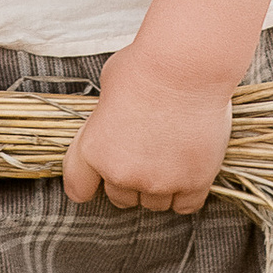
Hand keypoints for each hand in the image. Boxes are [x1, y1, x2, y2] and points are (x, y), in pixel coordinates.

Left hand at [63, 43, 234, 213]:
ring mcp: (159, 181)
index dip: (89, 182)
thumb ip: (107, 118)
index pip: (79, 188)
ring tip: (171, 157)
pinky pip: (186, 205)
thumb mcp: (108, 88)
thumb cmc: (145, 66)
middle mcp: (122, 173)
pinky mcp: (194, 182)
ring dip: (160, 186)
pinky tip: (189, 171)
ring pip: (155, 203)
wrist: (185, 67)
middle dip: (131, 180)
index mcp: (94, 150)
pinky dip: (186, 192)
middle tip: (145, 154)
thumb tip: (116, 122)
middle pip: (121, 198)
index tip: (98, 177)